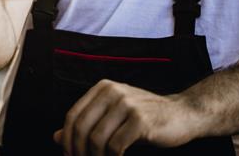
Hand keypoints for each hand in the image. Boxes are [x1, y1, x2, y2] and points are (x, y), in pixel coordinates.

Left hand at [53, 80, 200, 155]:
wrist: (182, 114)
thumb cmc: (145, 119)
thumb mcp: (112, 118)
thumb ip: (86, 125)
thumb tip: (55, 138)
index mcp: (103, 88)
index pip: (73, 115)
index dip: (67, 139)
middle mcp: (113, 92)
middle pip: (81, 127)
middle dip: (78, 151)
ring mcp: (127, 105)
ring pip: (96, 139)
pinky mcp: (140, 121)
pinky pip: (116, 146)